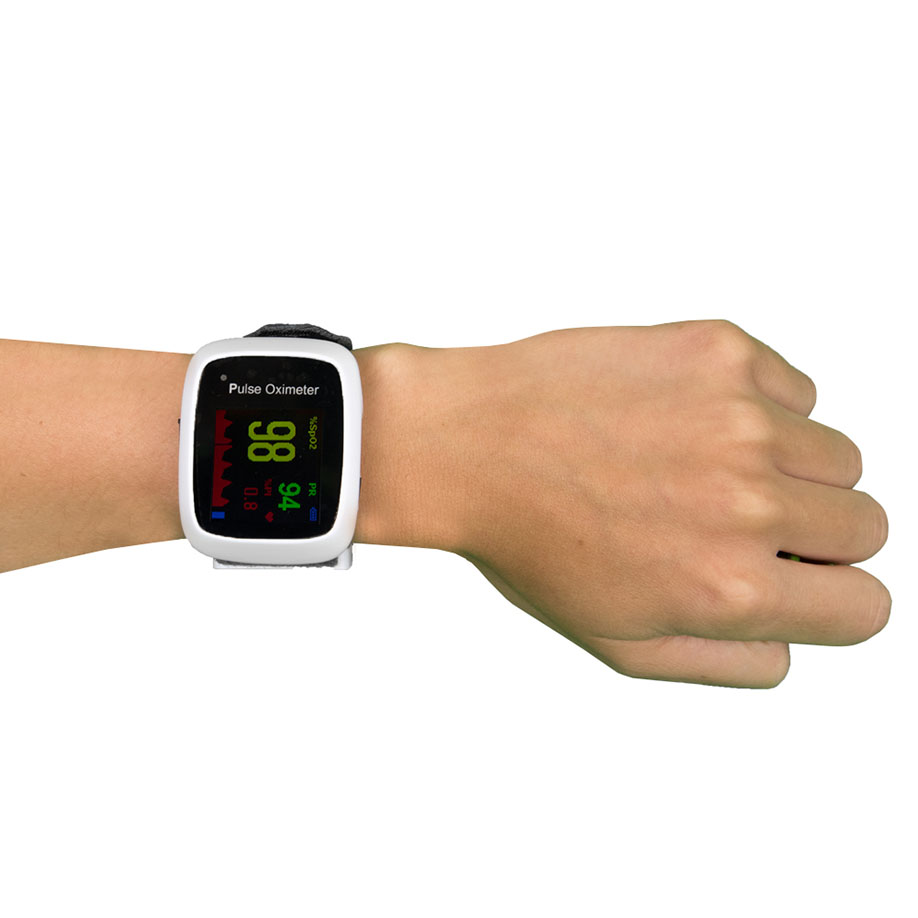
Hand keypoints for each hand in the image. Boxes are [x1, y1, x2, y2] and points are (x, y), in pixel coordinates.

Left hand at [394, 320, 890, 687]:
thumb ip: (726, 662)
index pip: (866, 607)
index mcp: (730, 589)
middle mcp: (748, 502)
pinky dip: (761, 407)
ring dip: (787, 468)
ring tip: (701, 467)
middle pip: (865, 525)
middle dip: (812, 534)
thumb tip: (792, 645)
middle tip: (733, 520)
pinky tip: (688, 419)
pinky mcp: (722, 351)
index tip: (791, 579)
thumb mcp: (618, 641)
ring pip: (836, 456)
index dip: (829, 598)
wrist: (468, 441)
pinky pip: (795, 390)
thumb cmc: (530, 541)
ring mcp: (739, 417)